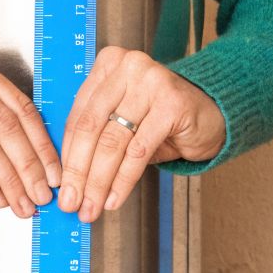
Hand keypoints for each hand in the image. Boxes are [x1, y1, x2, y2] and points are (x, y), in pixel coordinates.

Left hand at [58, 47, 225, 220]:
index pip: (78, 117)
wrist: (212, 113)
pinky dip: (123, 180)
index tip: (60, 186)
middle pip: (91, 129)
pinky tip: (113, 199)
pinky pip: (138, 152)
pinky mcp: (172, 104)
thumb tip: (67, 179)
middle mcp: (128, 67)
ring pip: (112, 142)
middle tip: (72, 203)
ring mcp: (151, 82)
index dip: (66, 157)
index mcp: (108, 65)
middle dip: (79, 173)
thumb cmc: (161, 118)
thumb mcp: (122, 119)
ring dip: (98, 182)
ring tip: (91, 207)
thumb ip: (95, 137)